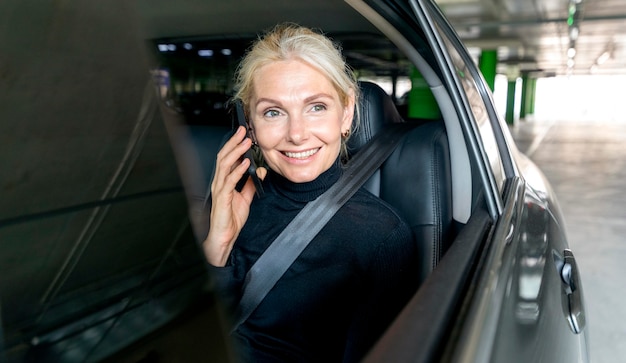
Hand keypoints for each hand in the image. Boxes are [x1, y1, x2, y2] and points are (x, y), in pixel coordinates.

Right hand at [203, 126, 266, 265]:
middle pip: (224, 157)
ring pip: (225, 164)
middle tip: (243, 131)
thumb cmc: (231, 219)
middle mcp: (220, 182)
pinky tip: (246, 163)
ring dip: (236, 152)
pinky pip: (230, 181)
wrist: (225, 236)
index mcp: (224, 181)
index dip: (234, 145)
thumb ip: (251, 184)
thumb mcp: (246, 198)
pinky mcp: (223, 198)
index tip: (244, 135)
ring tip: (245, 142)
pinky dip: (238, 170)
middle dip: (234, 143)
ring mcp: (220, 189)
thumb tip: (261, 172)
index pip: (227, 158)